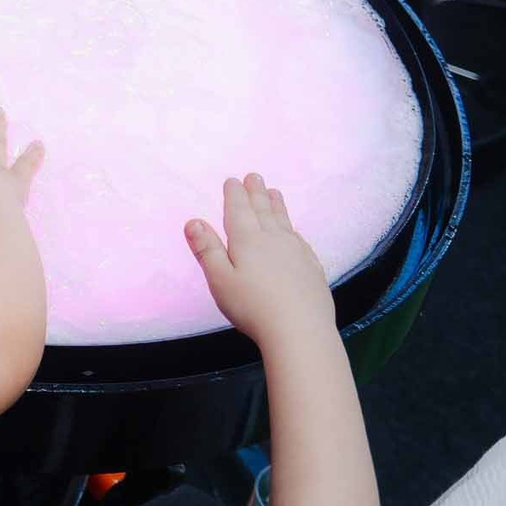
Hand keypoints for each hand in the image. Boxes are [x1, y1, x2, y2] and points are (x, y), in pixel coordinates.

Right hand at [186, 173, 333, 347]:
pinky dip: (293, 229)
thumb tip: (193, 220)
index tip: (233, 180)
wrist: (301, 329)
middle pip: (263, 210)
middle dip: (256, 192)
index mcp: (247, 240)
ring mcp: (296, 252)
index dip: (235, 194)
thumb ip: (207, 249)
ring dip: (276, 205)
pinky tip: (293, 231)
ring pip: (283, 221)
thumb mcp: (219, 280)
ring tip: (274, 192)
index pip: (238, 210)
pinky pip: (300, 239)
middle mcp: (273, 239)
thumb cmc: (252, 306)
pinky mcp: (312, 267)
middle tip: (255, 176)